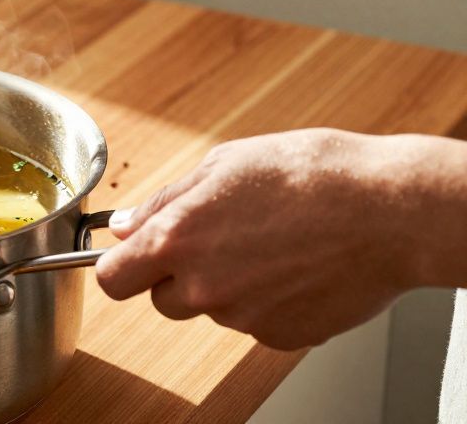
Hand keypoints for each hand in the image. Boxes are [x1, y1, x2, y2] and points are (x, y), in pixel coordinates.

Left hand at [94, 129, 465, 349]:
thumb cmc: (310, 174)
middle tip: (219, 240)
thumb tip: (127, 224)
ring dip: (227, 286)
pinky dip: (268, 302)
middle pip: (162, 300)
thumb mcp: (223, 164)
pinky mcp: (282, 336)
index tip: (131, 259)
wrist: (387, 210)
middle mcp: (204, 286)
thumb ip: (165, 201)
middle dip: (178, 275)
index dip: (120, 267)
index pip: (113, 279)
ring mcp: (243, 318)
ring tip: (271, 243)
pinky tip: (295, 266)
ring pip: (213, 310)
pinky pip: (257, 324)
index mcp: (177, 239)